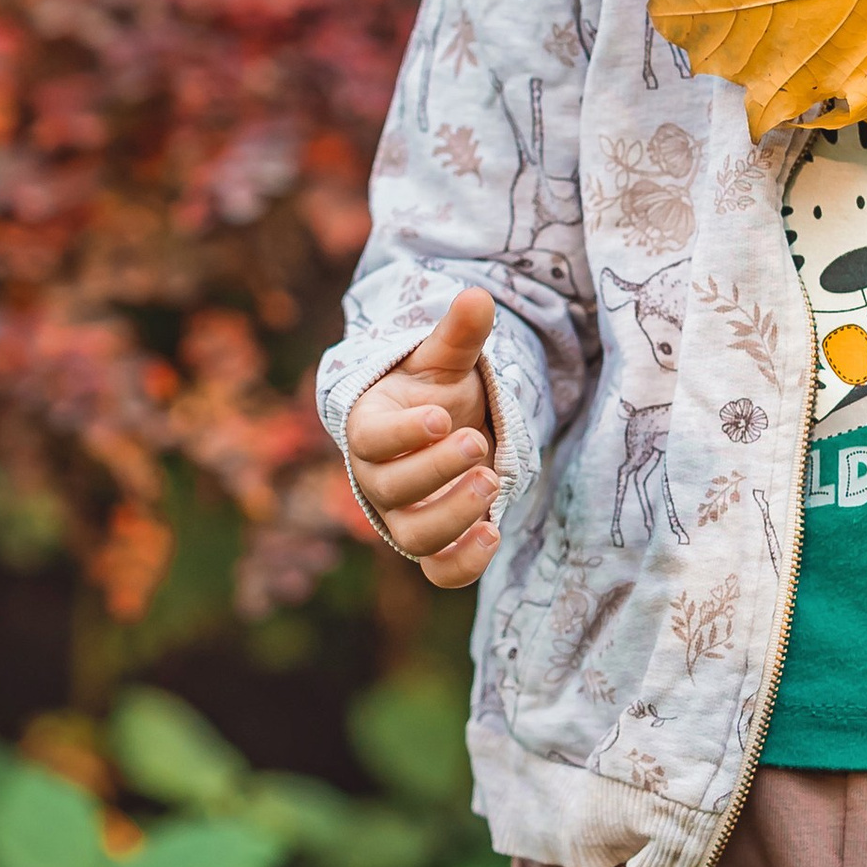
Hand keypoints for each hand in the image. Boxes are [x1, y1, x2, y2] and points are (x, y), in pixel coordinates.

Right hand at [344, 286, 502, 588]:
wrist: (444, 432)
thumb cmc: (434, 392)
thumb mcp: (446, 361)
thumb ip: (459, 335)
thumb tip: (478, 295)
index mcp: (371, 429)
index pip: (371, 441)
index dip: (403, 434)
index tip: (442, 416)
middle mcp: (378, 480)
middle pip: (392, 490)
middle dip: (436, 471)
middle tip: (479, 444)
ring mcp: (405, 517)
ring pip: (414, 537)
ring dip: (453, 516)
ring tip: (493, 481)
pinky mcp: (435, 545)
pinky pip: (439, 571)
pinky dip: (463, 563)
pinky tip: (495, 534)